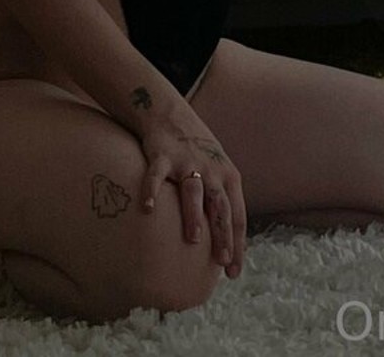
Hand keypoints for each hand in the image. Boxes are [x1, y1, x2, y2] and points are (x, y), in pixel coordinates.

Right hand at [139, 109, 245, 279]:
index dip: (237, 242)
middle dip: (222, 233)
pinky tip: (147, 208)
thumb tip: (225, 244)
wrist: (170, 113)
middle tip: (222, 261)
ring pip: (193, 190)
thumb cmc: (197, 151)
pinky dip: (151, 190)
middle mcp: (211, 169)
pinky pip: (156, 175)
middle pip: (220, 205)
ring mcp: (187, 161)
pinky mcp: (162, 155)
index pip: (237, 214)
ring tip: (193, 239)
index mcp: (228, 176)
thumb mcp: (218, 170)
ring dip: (194, 215)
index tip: (233, 270)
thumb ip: (222, 201)